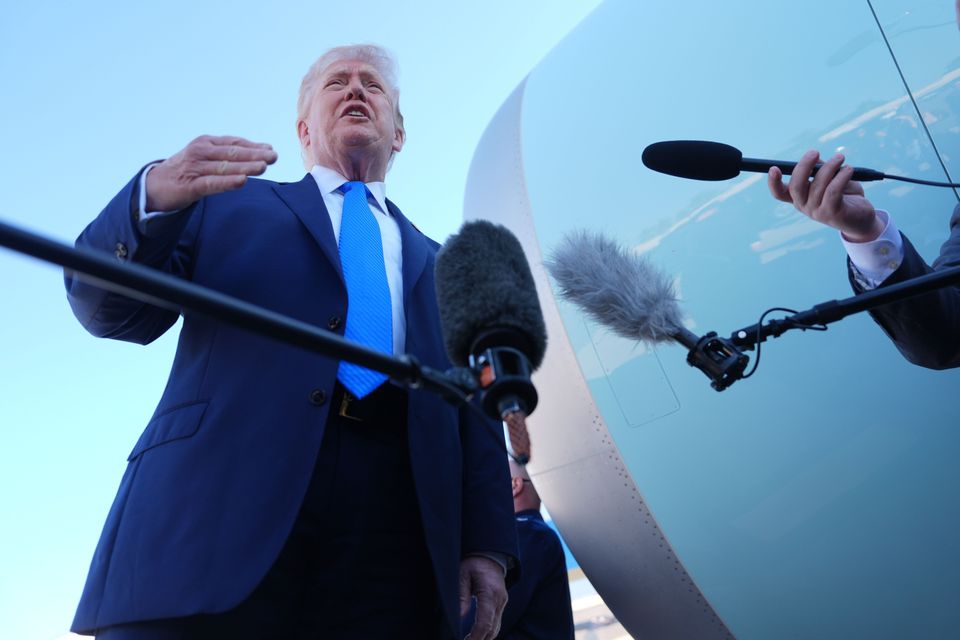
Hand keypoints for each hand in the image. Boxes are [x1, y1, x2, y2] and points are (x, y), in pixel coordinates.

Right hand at [146, 135, 277, 210]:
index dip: (253, 146)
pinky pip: (212, 183)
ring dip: (245, 166)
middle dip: (254, 154)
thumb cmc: (188, 170)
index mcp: (206, 143)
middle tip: (273, 156)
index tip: (270, 149)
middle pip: (232, 152)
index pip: (234, 142)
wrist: (155, 186)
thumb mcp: (208, 157)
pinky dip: (228, 182)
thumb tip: (264, 150)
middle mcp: (201, 151)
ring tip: (264, 166)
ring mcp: (195, 167)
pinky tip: (242, 181)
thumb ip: (232, 154)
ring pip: (225, 166)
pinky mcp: (190, 185)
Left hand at [459, 555, 507, 639]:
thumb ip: (461, 595)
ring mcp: (502, 602)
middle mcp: (500, 599)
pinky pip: (496, 622)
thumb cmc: (473, 563)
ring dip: (484, 638)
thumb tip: (459, 616)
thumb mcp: (463, 574)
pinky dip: (488, 631)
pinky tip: (477, 635)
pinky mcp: (501, 603)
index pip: (485, 621)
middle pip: (492, 628)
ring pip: (496, 627)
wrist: (490, 554)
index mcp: (490, 592)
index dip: (476, 636)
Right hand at [767, 149, 882, 242]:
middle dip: (804, 166)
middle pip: (796, 186)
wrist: (862, 218)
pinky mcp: (832, 213)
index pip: (779, 193)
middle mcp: (804, 206)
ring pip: (818, 184)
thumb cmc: (846, 195)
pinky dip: (841, 177)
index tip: (774, 168)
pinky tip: (849, 169)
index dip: (773, 182)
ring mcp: (816, 212)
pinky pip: (833, 191)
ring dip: (830, 167)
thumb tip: (815, 158)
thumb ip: (821, 169)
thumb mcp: (832, 178)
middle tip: (815, 152)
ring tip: (840, 158)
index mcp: (800, 198)